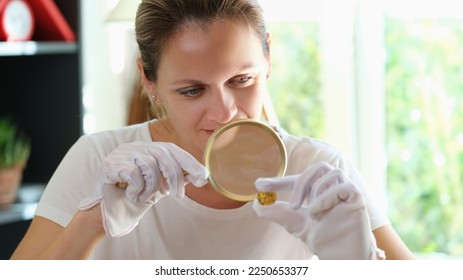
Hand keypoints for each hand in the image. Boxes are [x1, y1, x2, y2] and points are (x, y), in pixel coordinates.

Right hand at [79, 142, 207, 236]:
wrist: (107, 212)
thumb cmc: (134, 197)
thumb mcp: (160, 187)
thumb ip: (176, 178)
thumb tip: (199, 175)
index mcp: (148, 149)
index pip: (172, 149)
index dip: (189, 161)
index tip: (203, 175)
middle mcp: (136, 146)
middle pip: (164, 155)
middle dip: (175, 177)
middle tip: (179, 196)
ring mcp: (122, 153)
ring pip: (150, 165)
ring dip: (152, 187)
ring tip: (144, 197)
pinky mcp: (110, 163)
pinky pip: (134, 174)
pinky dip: (137, 189)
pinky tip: (130, 194)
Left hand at [253, 162, 384, 259]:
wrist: (337, 254)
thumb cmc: (320, 237)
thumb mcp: (292, 223)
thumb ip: (276, 212)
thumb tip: (256, 204)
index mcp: (319, 190)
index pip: (300, 178)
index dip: (280, 181)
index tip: (259, 186)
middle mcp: (333, 186)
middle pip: (319, 167)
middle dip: (301, 182)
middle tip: (292, 205)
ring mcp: (347, 191)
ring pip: (332, 172)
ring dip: (316, 192)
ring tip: (312, 214)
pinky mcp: (357, 198)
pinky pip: (344, 186)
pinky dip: (327, 197)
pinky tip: (319, 212)